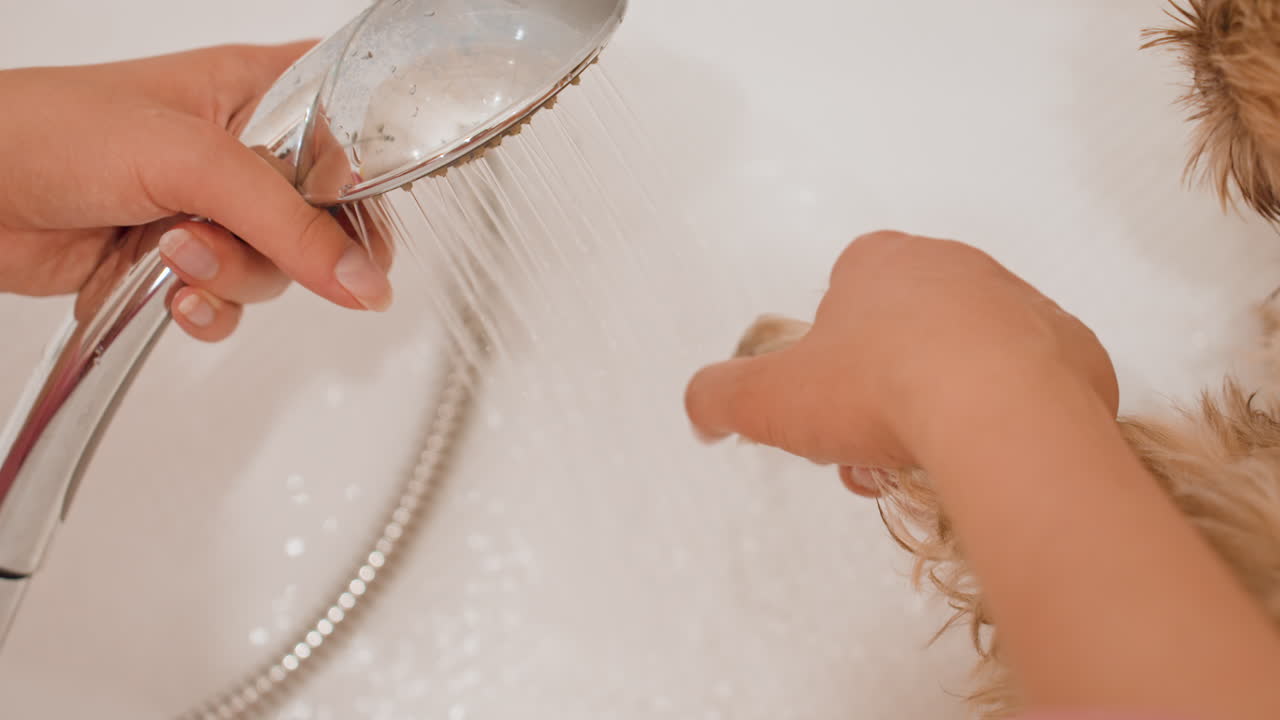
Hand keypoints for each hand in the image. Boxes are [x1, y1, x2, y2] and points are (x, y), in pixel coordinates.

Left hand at [0, 43, 392, 340]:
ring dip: (229, 276)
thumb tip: (361, 281)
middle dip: (285, 248)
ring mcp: (215, 209)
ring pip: (277, 271)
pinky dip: (207, 310)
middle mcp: (244, 152)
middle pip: (324, 221)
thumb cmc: (54, 130)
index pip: (354, 136)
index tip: (358, 230)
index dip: (367, 185)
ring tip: (171, 251)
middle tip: (235, 236)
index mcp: (257, 91)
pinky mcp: (184, 260)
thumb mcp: (194, 162)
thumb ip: (288, 224)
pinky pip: (232, 303)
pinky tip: (171, 295)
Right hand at [685, 230, 1118, 475]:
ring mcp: (1020, 303)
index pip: (842, 296)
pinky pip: (1031, 385)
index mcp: (879, 262)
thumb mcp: (766, 400)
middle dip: (882, 393)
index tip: (829, 407)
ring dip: (940, 408)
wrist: (1000, 414)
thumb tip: (700, 411)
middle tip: (872, 449)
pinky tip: (987, 454)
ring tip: (927, 463)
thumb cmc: (878, 389)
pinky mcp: (1073, 350)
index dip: (828, 358)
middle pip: (903, 335)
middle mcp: (954, 267)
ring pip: (966, 361)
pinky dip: (1006, 418)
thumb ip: (717, 398)